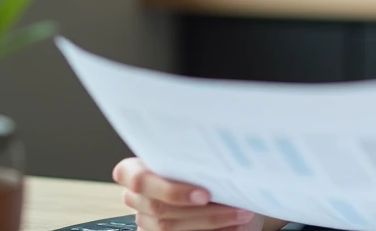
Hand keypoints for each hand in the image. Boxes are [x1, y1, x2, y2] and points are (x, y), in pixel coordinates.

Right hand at [112, 157, 265, 230]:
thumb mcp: (190, 152)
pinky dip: (212, 230)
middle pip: (160, 208)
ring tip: (242, 214)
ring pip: (169, 227)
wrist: (198, 179)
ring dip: (211, 221)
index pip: (139, 180)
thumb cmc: (195, 160)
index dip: (170, 190)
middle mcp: (135, 197)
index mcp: (133, 171)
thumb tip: (223, 160)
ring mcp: (144, 219)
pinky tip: (234, 225)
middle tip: (233, 204)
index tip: (205, 194)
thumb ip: (194, 154)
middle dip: (201, 210)